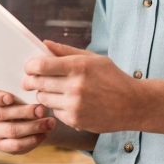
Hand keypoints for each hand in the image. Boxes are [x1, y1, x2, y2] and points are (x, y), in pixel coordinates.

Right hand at [0, 88, 54, 154]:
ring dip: (33, 127)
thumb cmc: (28, 101)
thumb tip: (38, 97)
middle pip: (1, 114)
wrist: (32, 121)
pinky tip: (44, 134)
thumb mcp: (25, 94)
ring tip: (50, 123)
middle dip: (24, 112)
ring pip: (12, 130)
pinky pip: (17, 145)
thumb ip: (26, 93)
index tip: (10, 98)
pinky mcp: (2, 145)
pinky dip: (32, 140)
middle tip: (42, 110)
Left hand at [22, 40, 144, 132]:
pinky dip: (58, 107)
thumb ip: (66, 51)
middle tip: (32, 80)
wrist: (133, 105)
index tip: (30, 68)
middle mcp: (75, 86)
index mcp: (79, 67)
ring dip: (45, 94)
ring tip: (55, 90)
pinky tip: (69, 102)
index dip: (30, 66)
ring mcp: (75, 105)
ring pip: (43, 99)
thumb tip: (44, 44)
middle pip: (37, 83)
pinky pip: (55, 112)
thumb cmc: (113, 78)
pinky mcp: (75, 120)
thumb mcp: (93, 59)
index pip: (40, 65)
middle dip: (31, 81)